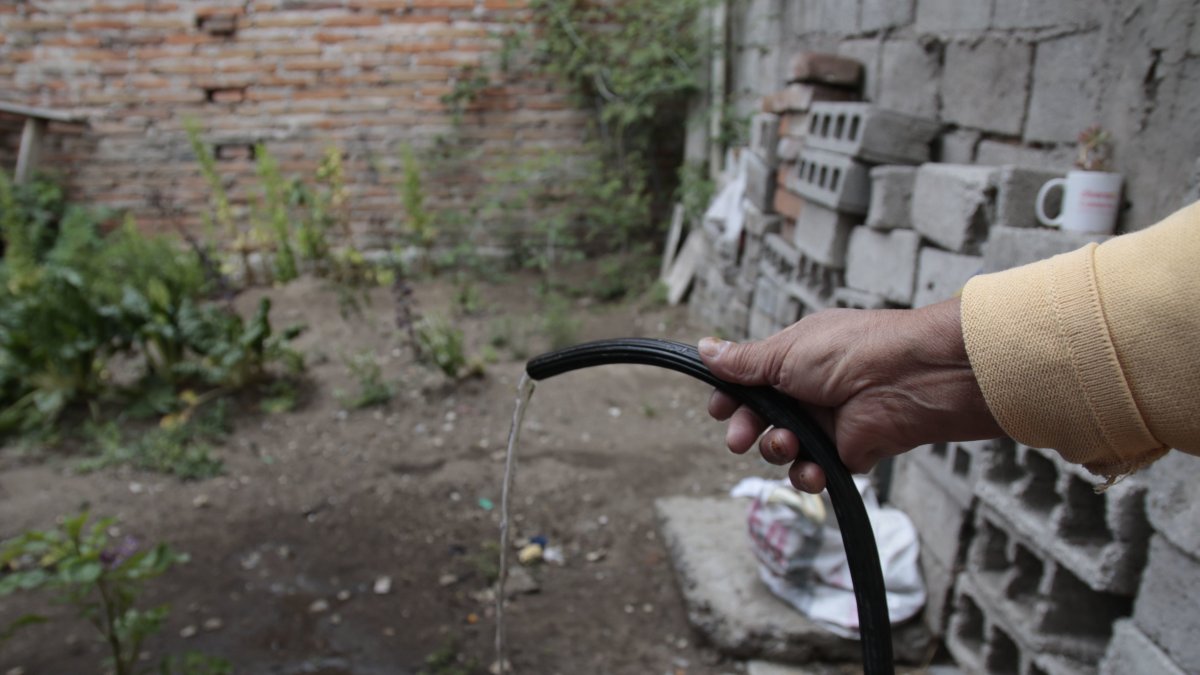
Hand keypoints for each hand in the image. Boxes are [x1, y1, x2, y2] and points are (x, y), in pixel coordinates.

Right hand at [699, 297, 1002, 492]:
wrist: (909, 381)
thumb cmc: (851, 352)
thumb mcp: (786, 352)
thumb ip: (744, 362)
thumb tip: (705, 348)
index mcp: (795, 358)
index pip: (752, 381)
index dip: (732, 397)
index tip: (719, 410)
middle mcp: (809, 390)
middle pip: (762, 419)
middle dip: (747, 430)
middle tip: (740, 438)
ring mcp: (828, 422)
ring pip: (783, 448)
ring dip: (776, 450)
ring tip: (787, 444)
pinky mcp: (847, 452)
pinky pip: (814, 471)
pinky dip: (807, 475)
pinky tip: (811, 470)